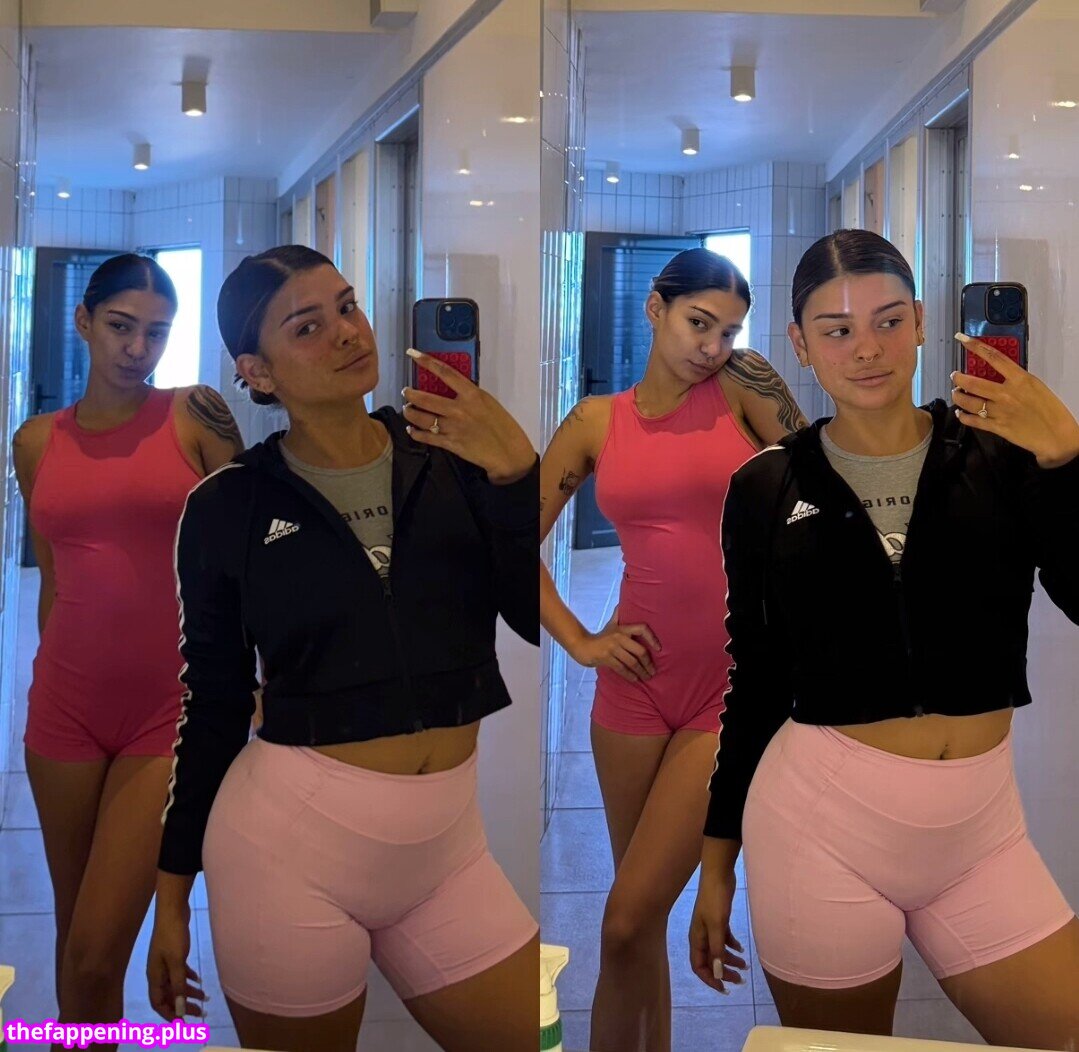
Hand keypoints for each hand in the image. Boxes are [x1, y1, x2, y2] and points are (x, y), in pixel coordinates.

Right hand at [147, 901, 205, 1021]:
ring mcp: (165, 963)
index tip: (184, 1023)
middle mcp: (157, 972)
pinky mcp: (174, 954)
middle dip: (183, 1006)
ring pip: (176, 984)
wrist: (173, 909)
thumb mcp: (177, 961)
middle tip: (201, 1012)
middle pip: (169, 996)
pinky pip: (181, 972)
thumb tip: (180, 1009)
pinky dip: (189, 978)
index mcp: (154, 977)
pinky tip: (200, 980)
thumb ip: (178, 985)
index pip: (158, 1003)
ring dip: (189, 992)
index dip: (170, 1014)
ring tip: (205, 997)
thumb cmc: (172, 935)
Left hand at [402, 350, 535, 483]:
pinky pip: (426, 437)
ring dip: (410, 413)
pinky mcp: (450, 444)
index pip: (445, 373)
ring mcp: (453, 427)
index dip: (426, 361)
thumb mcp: (488, 403)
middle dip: (410, 394)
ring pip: (421, 418)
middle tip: (406, 392)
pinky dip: (415, 432)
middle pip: (425, 398)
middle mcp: (459, 409)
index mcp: (472, 395)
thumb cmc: (503, 426)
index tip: (412, 354)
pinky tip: (412, 429)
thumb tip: (452, 390)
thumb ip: (469, 396)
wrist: (509, 453)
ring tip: (408, 410)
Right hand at [569, 609, 660, 682]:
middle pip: (640, 651)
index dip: (652, 638)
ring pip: (632, 662)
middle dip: (648, 663)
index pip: (642, 629)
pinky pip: (621, 668)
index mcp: (622, 629)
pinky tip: (635, 679)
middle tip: (653, 671)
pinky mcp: (606, 658)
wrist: (581, 645)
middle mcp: (618, 637)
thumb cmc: (600, 637)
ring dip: (641, 671)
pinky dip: (630, 675)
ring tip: (647, 677)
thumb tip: (622, 603)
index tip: (659, 649)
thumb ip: (618, 615)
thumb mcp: (610, 625)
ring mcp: (612, 648)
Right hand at [689, 867, 746, 994]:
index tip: (725, 988)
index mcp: (696, 938)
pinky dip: (732, 946)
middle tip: (740, 980)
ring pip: (718, 951)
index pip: (699, 966)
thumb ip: (717, 950)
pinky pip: (724, 938)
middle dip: (723, 972)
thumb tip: (717, 973)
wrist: (718, 874)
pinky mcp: (719, 919)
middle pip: (710, 961)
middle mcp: (701, 935)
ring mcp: (709, 927)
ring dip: (730, 960)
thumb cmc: (715, 899)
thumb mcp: (717, 926)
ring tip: (746, 966)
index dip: (710, 979)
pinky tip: (742, 948)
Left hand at [952, 333, 1078, 467]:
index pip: (994, 358)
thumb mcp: (1035, 386)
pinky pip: (973, 421)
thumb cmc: (1050, 410)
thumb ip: (1016, 380)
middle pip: (973, 382)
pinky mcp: (996, 427)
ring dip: (958, 396)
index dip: (976, 347)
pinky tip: (960, 413)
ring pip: (968, 402)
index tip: (962, 339)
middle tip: (955, 376)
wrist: (1056, 436)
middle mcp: (1006, 394)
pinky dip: (963, 416)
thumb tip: (999, 375)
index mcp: (1020, 379)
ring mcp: (999, 411)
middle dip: (958, 378)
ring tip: (956, 393)